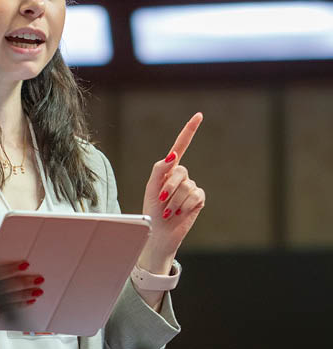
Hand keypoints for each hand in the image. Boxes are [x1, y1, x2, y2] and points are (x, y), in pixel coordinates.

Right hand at [0, 254, 43, 340]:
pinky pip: (2, 312)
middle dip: (21, 283)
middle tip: (36, 278)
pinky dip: (15, 306)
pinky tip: (25, 302)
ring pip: (5, 302)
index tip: (22, 265)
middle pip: (1, 289)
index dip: (8, 269)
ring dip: (22, 296)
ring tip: (36, 291)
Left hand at [139, 112, 205, 272]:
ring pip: (187, 186)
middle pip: (180, 171)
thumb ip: (159, 169)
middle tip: (160, 201)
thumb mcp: (150, 187)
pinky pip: (195, 196)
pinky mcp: (199, 199)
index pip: (180, 147)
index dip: (189, 131)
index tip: (199, 115)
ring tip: (168, 211)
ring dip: (174, 201)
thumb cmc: (151, 211)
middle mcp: (181, 176)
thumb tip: (172, 156)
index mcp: (168, 170)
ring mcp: (191, 187)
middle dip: (168, 187)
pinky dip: (184, 206)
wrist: (158, 233)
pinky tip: (179, 213)